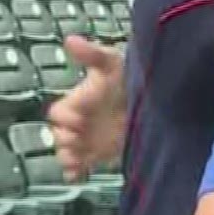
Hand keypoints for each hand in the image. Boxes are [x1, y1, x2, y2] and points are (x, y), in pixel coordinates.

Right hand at [48, 34, 125, 182]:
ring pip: (67, 153)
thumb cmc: (129, 76)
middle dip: (66, 140)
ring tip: (79, 160)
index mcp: (77, 101)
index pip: (59, 114)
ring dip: (69, 157)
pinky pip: (79, 166)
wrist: (154, 100)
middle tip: (80, 140)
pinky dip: (75, 172)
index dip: (66, 118)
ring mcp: (87, 139)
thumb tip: (70, 39)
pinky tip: (78, 174)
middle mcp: (79, 122)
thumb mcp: (112, 63)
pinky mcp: (98, 154)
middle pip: (59, 136)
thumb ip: (92, 54)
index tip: (80, 118)